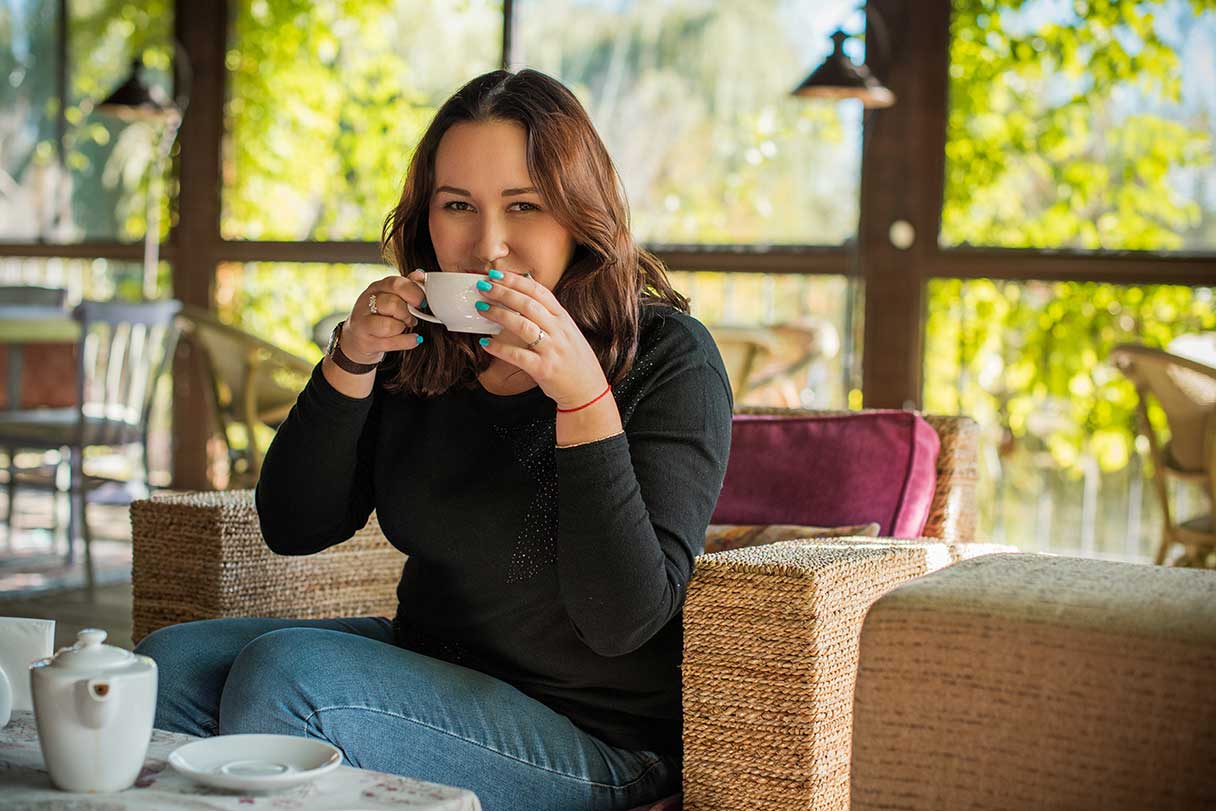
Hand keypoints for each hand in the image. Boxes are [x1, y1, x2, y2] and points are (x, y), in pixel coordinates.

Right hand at [340, 270, 426, 362]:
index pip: (396, 283)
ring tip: (404, 327)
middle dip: (407, 313)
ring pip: (390, 325)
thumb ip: (407, 286)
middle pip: (392, 303)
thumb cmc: (380, 315)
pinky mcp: (365, 342)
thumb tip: (420, 275)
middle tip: (411, 318)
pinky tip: (413, 339)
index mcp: (376, 287)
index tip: (423, 302)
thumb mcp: (391, 297)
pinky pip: (391, 343)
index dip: (414, 292)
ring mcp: (363, 323)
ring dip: (403, 327)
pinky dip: (407, 342)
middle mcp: (366, 303)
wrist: (357, 338)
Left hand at [473, 270, 608, 408]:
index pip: (539, 291)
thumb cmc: (573, 359)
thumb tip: (524, 294)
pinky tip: (485, 343)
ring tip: (480, 307)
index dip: (516, 280)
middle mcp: (559, 331)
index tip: (497, 273)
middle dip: (503, 292)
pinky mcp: (544, 369)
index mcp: (563, 318)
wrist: (588, 389)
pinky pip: (517, 355)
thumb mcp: (567, 331)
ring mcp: (552, 349)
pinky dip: (499, 348)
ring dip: (498, 314)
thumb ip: (548, 314)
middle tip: (483, 285)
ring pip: (522, 326)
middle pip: (528, 304)